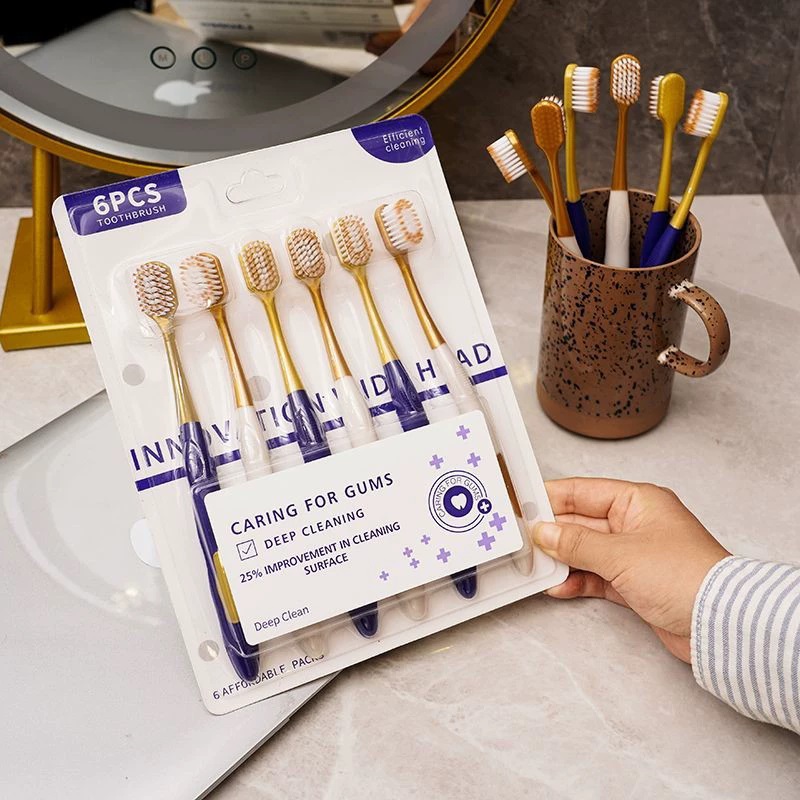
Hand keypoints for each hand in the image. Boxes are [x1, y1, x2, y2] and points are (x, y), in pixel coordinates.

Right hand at [533, 478, 729, 662]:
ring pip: (587, 551)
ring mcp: (636, 555)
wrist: (720, 623)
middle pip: (582, 522)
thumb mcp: (619, 553)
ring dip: (563, 560)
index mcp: (638, 501)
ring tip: (537, 567)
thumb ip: (576, 542)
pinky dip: (578, 581)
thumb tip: (545, 532)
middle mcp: (637, 524)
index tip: (525, 506)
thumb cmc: (685, 576)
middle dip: (553, 533)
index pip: (584, 492)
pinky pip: (597, 576)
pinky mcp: (636, 584)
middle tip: (524, 541)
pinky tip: (559, 586)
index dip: (552, 498)